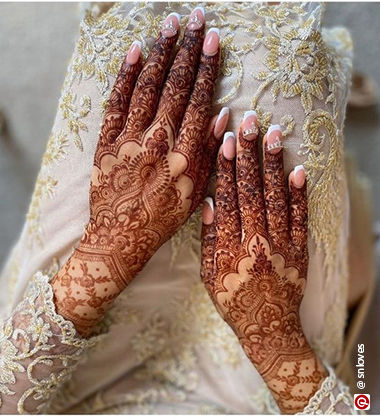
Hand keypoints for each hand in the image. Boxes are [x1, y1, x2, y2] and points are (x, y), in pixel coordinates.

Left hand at [51, 8, 228, 335]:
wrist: (122, 235)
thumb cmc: (163, 218)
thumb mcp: (195, 193)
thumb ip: (209, 154)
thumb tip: (222, 117)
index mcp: (183, 155)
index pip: (198, 102)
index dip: (206, 70)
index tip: (213, 42)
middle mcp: (158, 141)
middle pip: (175, 88)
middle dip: (187, 50)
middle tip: (196, 20)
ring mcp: (130, 139)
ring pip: (147, 88)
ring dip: (160, 54)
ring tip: (171, 26)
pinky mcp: (108, 141)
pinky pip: (118, 103)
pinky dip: (127, 76)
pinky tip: (136, 52)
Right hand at [201, 113, 326, 412]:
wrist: (268, 328)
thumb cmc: (233, 302)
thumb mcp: (208, 276)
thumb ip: (208, 240)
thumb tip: (209, 203)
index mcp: (230, 246)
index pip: (228, 198)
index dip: (226, 168)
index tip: (226, 140)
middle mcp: (256, 240)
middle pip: (252, 191)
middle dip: (250, 155)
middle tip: (250, 123)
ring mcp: (281, 244)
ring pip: (276, 198)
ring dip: (273, 165)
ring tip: (273, 135)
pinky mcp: (299, 249)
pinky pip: (300, 218)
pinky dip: (299, 194)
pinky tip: (296, 170)